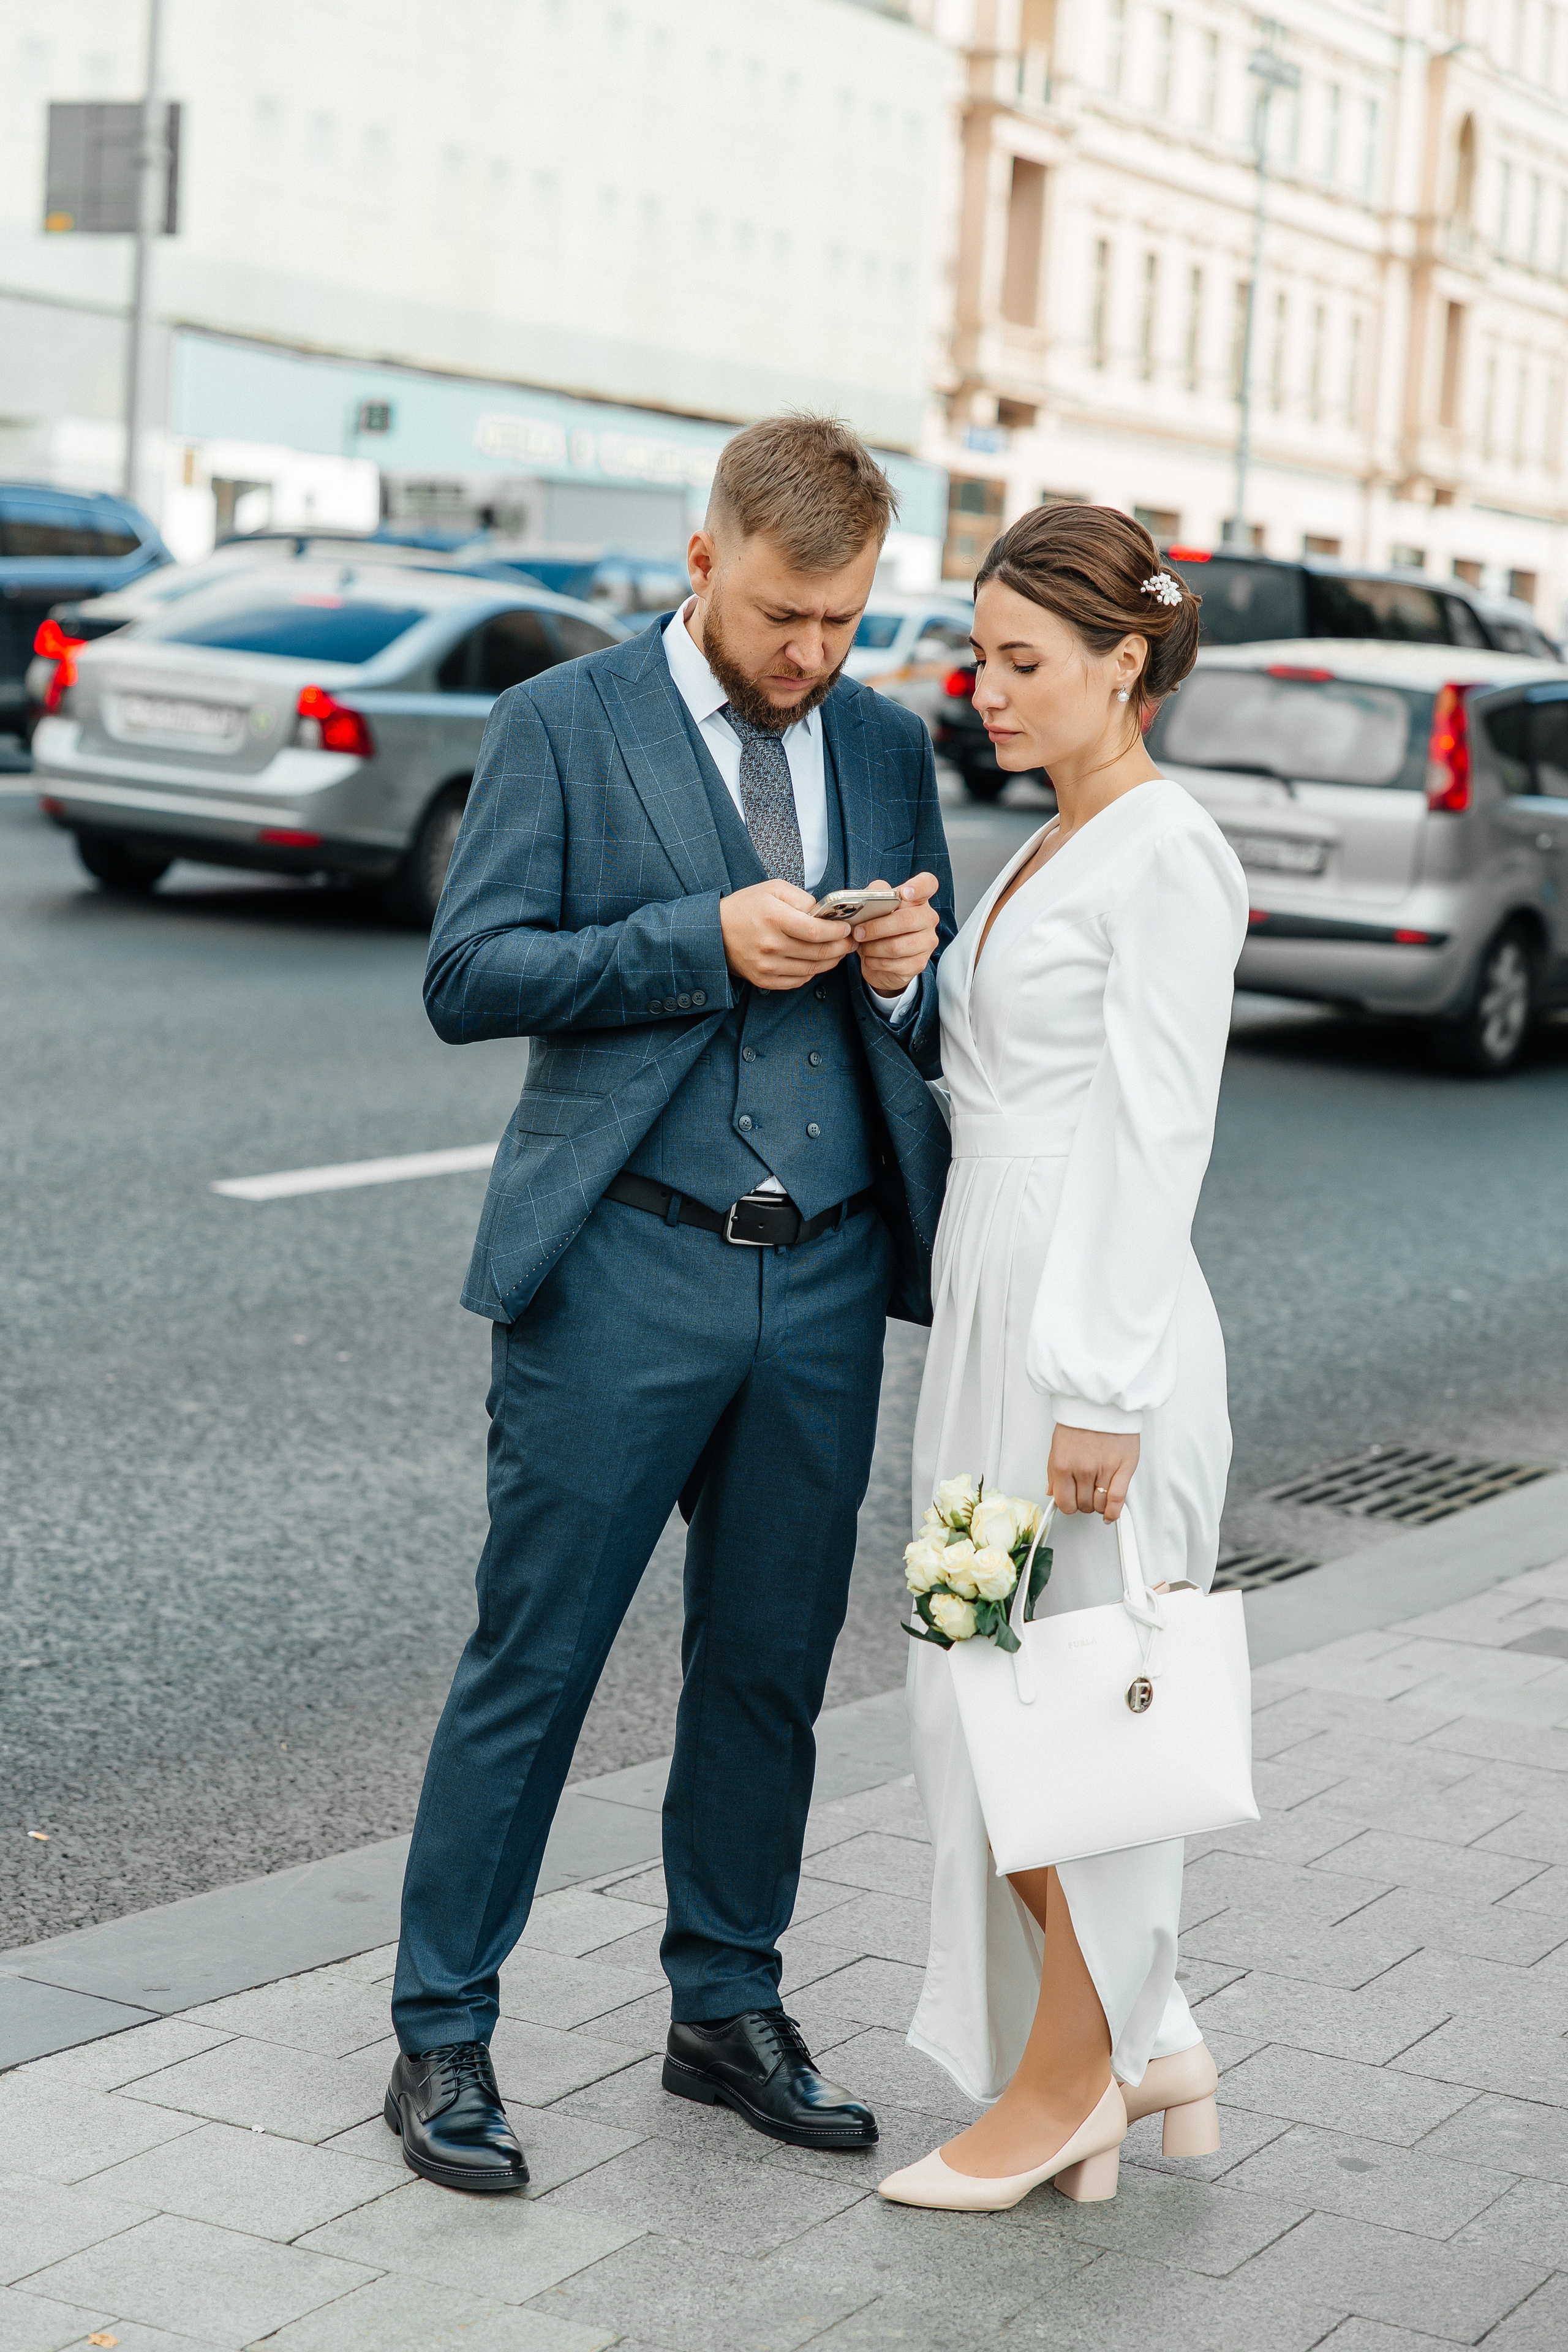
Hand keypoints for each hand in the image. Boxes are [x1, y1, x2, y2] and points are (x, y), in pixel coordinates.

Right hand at [718, 879, 853, 989]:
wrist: (714, 932)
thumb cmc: (745, 907)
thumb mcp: (772, 889)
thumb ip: (801, 897)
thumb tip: (823, 913)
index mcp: (774, 918)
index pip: (817, 931)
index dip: (838, 932)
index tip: (847, 929)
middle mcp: (771, 945)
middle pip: (818, 952)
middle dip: (841, 948)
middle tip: (850, 943)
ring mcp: (767, 965)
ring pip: (812, 969)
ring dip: (831, 962)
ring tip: (838, 952)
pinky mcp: (764, 979)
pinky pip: (798, 981)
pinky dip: (812, 973)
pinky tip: (817, 963)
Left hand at [851, 873, 940, 995]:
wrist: (882, 960)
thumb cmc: (880, 929)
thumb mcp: (876, 907)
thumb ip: (874, 894)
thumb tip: (869, 895)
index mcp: (918, 899)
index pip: (928, 884)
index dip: (918, 887)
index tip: (904, 893)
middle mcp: (928, 919)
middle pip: (906, 920)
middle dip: (877, 927)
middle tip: (858, 932)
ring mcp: (927, 942)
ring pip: (897, 946)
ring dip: (873, 947)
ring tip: (863, 946)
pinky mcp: (919, 963)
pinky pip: (893, 963)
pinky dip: (875, 961)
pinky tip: (870, 958)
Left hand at [1047, 1424, 1139, 1520]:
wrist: (1101, 1401)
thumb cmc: (1080, 1420)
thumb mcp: (1057, 1446)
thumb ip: (1054, 1472)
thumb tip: (1052, 1492)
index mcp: (1063, 1465)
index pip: (1064, 1502)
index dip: (1068, 1505)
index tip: (1071, 1502)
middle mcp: (1082, 1469)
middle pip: (1083, 1505)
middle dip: (1083, 1503)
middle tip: (1085, 1494)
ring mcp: (1104, 1469)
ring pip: (1100, 1504)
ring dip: (1098, 1505)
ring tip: (1098, 1495)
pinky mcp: (1124, 1467)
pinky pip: (1117, 1499)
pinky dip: (1113, 1512)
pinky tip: (1110, 1514)